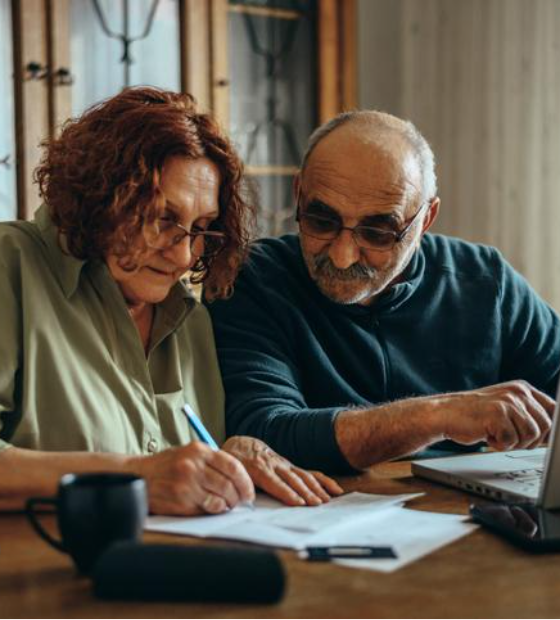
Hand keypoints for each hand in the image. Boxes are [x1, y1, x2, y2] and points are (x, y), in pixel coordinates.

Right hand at [129, 442, 254, 515]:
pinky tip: (210, 507)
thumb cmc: (168, 465)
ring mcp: (186, 484)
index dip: (245, 481)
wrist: (138, 475)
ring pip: (220, 499)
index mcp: (199, 450)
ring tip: (225, 505)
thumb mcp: (190, 454)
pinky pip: (206, 509)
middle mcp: (193, 465)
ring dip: (227, 505)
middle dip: (238, 497)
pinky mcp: (180, 501)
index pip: (233, 465)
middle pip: (228, 484)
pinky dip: (212, 510)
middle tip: (240, 502)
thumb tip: (240, 479)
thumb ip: (212, 462)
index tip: (249, 491)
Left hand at [222, 436, 343, 505]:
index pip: (274, 482)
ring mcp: (285, 465)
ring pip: (303, 476)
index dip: (287, 492)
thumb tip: (245, 499)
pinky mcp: (291, 466)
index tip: (298, 503)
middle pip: (292, 480)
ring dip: (315, 488)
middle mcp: (274, 465)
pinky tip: (334, 489)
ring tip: (326, 500)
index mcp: (258, 468)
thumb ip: (239, 483)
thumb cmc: (235, 460)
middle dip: (305, 492)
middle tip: (317, 504)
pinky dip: (323, 480)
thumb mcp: (231, 469)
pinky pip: (309, 473)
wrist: (242, 444)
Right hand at [437, 380, 554, 449]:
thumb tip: (552, 436)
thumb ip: (528, 414)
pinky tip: (488, 436)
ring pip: (531, 436)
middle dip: (530, 440)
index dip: (550, 430)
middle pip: (545, 426)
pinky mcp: (497, 415)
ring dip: (514, 443)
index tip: (543, 440)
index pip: (553, 409)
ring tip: (497, 435)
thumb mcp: (506, 407)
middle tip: (510, 439)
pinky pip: (511, 440)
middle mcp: (517, 392)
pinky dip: (499, 444)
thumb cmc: (476, 414)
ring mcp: (507, 402)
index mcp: (522, 388)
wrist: (446, 413)